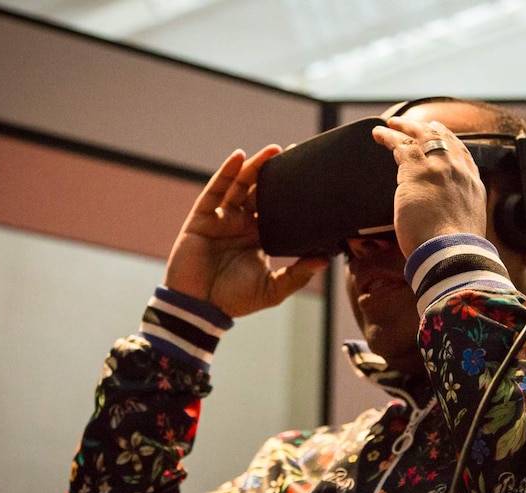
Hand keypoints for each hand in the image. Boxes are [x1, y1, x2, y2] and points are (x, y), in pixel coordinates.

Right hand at [163, 146, 329, 317]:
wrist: (199, 308)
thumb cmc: (234, 300)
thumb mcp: (273, 290)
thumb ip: (298, 274)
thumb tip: (326, 259)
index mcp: (260, 237)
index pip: (278, 208)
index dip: (291, 192)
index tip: (309, 175)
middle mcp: (241, 224)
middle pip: (260, 191)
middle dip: (275, 172)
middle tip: (295, 153)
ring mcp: (222, 218)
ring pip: (240, 185)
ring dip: (255, 166)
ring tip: (273, 150)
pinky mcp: (203, 217)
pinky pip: (216, 190)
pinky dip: (227, 172)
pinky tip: (239, 157)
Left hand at [372, 117, 486, 256]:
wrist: (451, 253)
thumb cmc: (454, 251)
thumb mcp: (465, 226)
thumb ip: (456, 214)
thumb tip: (446, 220)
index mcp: (472, 185)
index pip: (461, 153)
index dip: (449, 140)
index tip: (439, 131)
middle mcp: (458, 171)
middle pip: (443, 139)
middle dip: (426, 128)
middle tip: (412, 124)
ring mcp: (439, 168)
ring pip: (421, 137)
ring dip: (405, 128)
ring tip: (392, 124)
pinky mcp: (416, 170)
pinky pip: (400, 145)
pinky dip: (388, 137)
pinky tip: (379, 134)